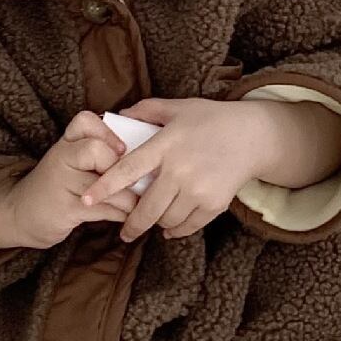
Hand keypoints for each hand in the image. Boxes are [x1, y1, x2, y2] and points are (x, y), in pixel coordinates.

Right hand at [0, 112, 136, 249]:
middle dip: (121, 169)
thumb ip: (97, 151)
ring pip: (107, 185)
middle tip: (132, 182)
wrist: (19, 213)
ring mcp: (62, 183)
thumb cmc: (56, 184)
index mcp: (65, 142)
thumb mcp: (70, 160)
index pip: (86, 121)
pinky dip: (120, 214)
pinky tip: (122, 216)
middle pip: (97, 150)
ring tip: (134, 203)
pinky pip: (105, 209)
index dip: (107, 133)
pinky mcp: (67, 209)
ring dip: (129, 198)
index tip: (121, 150)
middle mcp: (61, 157)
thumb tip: (143, 155)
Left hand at [78, 97, 275, 240]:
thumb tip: (119, 116)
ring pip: (165, 220)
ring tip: (154, 219)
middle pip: (145, 207)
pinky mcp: (214, 204)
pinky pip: (187, 226)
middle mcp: (180, 169)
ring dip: (156, 223)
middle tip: (123, 232)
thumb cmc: (213, 119)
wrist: (254, 136)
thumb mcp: (180, 108)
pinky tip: (171, 226)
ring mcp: (198, 189)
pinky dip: (176, 230)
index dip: (105, 186)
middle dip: (130, 224)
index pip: (128, 169)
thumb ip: (148, 110)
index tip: (86, 199)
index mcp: (166, 144)